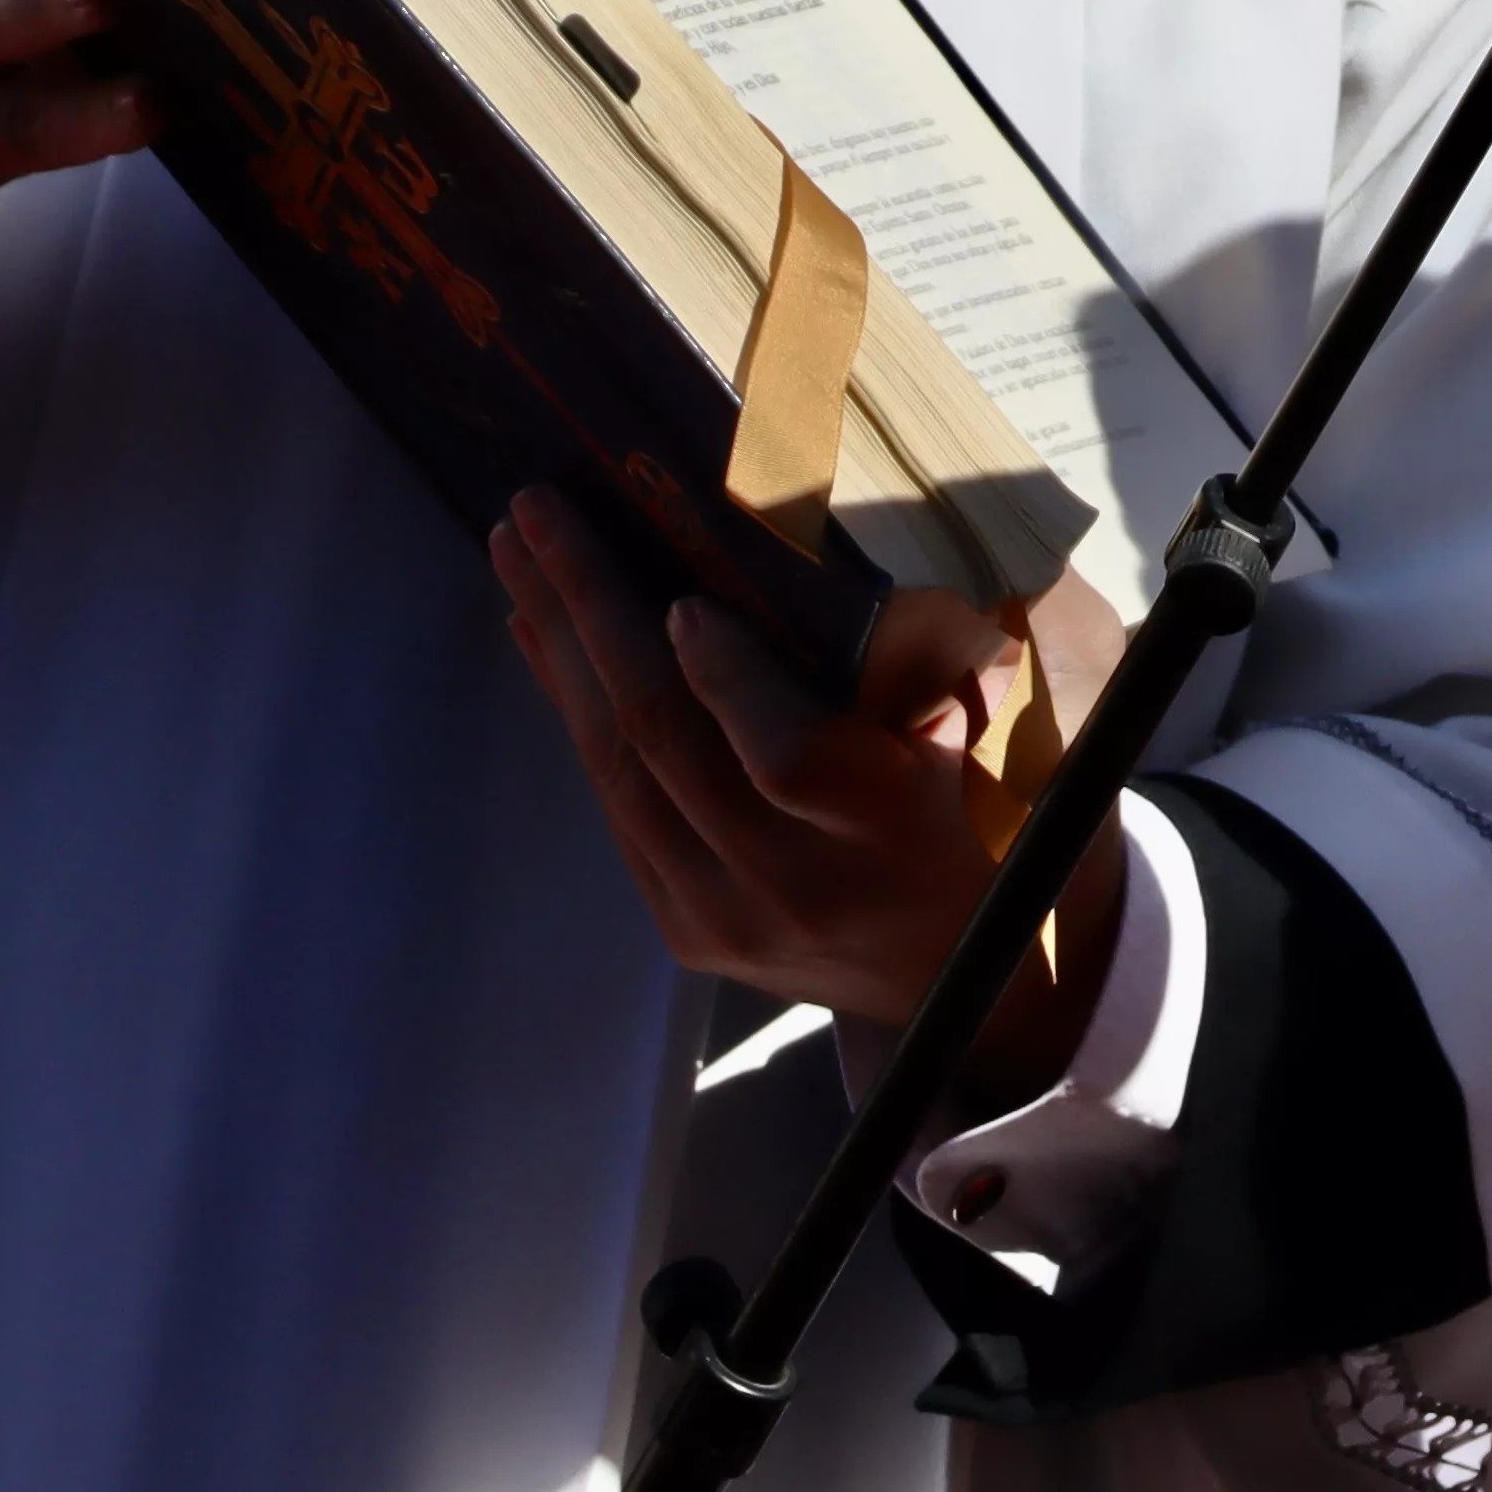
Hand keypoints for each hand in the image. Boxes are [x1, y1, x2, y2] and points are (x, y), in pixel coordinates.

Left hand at [488, 497, 1131, 1099]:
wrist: (946, 979)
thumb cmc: (969, 819)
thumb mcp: (975, 740)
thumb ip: (912, 661)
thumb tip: (803, 546)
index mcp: (884, 830)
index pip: (789, 760)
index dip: (729, 682)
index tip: (683, 601)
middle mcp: (791, 881)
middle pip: (668, 745)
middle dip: (594, 614)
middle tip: (541, 512)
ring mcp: (721, 914)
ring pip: (618, 769)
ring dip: (560, 649)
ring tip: (516, 551)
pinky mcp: (678, 925)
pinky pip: (613, 801)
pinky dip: (573, 708)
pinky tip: (541, 633)